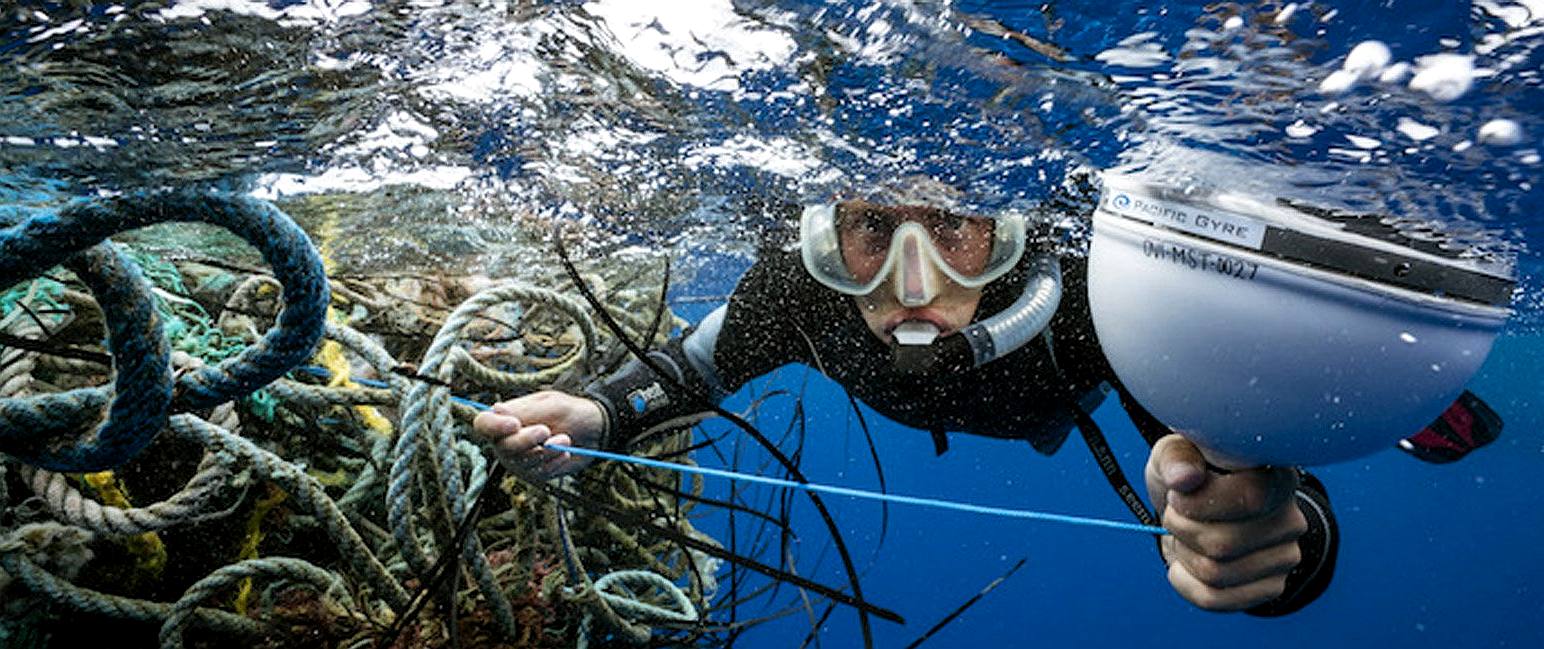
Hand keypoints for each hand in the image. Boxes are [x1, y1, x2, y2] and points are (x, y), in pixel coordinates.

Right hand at [472, 390, 604, 480]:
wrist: (595, 431)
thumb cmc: (571, 412)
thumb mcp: (551, 405)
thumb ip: (525, 411)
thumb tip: (495, 408)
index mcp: (506, 419)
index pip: (483, 424)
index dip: (494, 426)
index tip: (515, 424)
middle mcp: (506, 441)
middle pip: (503, 447)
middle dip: (526, 441)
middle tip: (546, 431)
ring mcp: (519, 460)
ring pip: (521, 462)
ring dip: (546, 451)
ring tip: (565, 439)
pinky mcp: (534, 474)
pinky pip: (538, 474)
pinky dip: (553, 462)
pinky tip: (565, 453)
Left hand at [1144, 434, 1307, 610]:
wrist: (1195, 510)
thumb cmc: (1188, 476)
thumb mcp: (1174, 453)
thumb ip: (1176, 457)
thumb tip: (1184, 478)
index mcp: (1275, 476)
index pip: (1250, 497)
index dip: (1198, 502)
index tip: (1178, 493)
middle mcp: (1290, 519)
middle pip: (1223, 544)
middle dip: (1180, 530)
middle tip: (1177, 515)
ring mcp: (1285, 557)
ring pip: (1216, 574)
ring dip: (1182, 554)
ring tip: (1185, 536)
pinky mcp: (1271, 587)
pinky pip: (1216, 599)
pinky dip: (1185, 582)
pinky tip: (1183, 564)